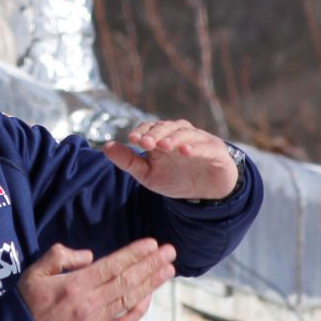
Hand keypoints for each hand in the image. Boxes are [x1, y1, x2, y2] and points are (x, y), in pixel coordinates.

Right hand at [19, 239, 176, 320]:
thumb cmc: (25, 306)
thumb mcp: (34, 272)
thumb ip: (60, 256)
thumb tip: (89, 256)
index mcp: (75, 284)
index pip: (112, 265)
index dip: (134, 254)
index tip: (152, 244)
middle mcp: (89, 303)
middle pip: (127, 280)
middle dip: (150, 265)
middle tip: (170, 252)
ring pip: (129, 300)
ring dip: (150, 284)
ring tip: (167, 271)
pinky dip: (138, 311)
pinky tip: (149, 298)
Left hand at [101, 119, 238, 200]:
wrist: (207, 194)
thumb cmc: (176, 179)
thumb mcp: (148, 175)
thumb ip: (128, 161)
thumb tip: (106, 147)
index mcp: (163, 138)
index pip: (151, 128)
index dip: (142, 131)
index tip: (132, 139)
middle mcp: (181, 135)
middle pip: (167, 127)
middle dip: (155, 133)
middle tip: (145, 143)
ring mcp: (199, 140)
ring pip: (186, 132)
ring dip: (173, 138)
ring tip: (163, 146)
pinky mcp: (215, 150)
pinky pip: (205, 146)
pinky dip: (196, 147)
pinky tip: (185, 151)